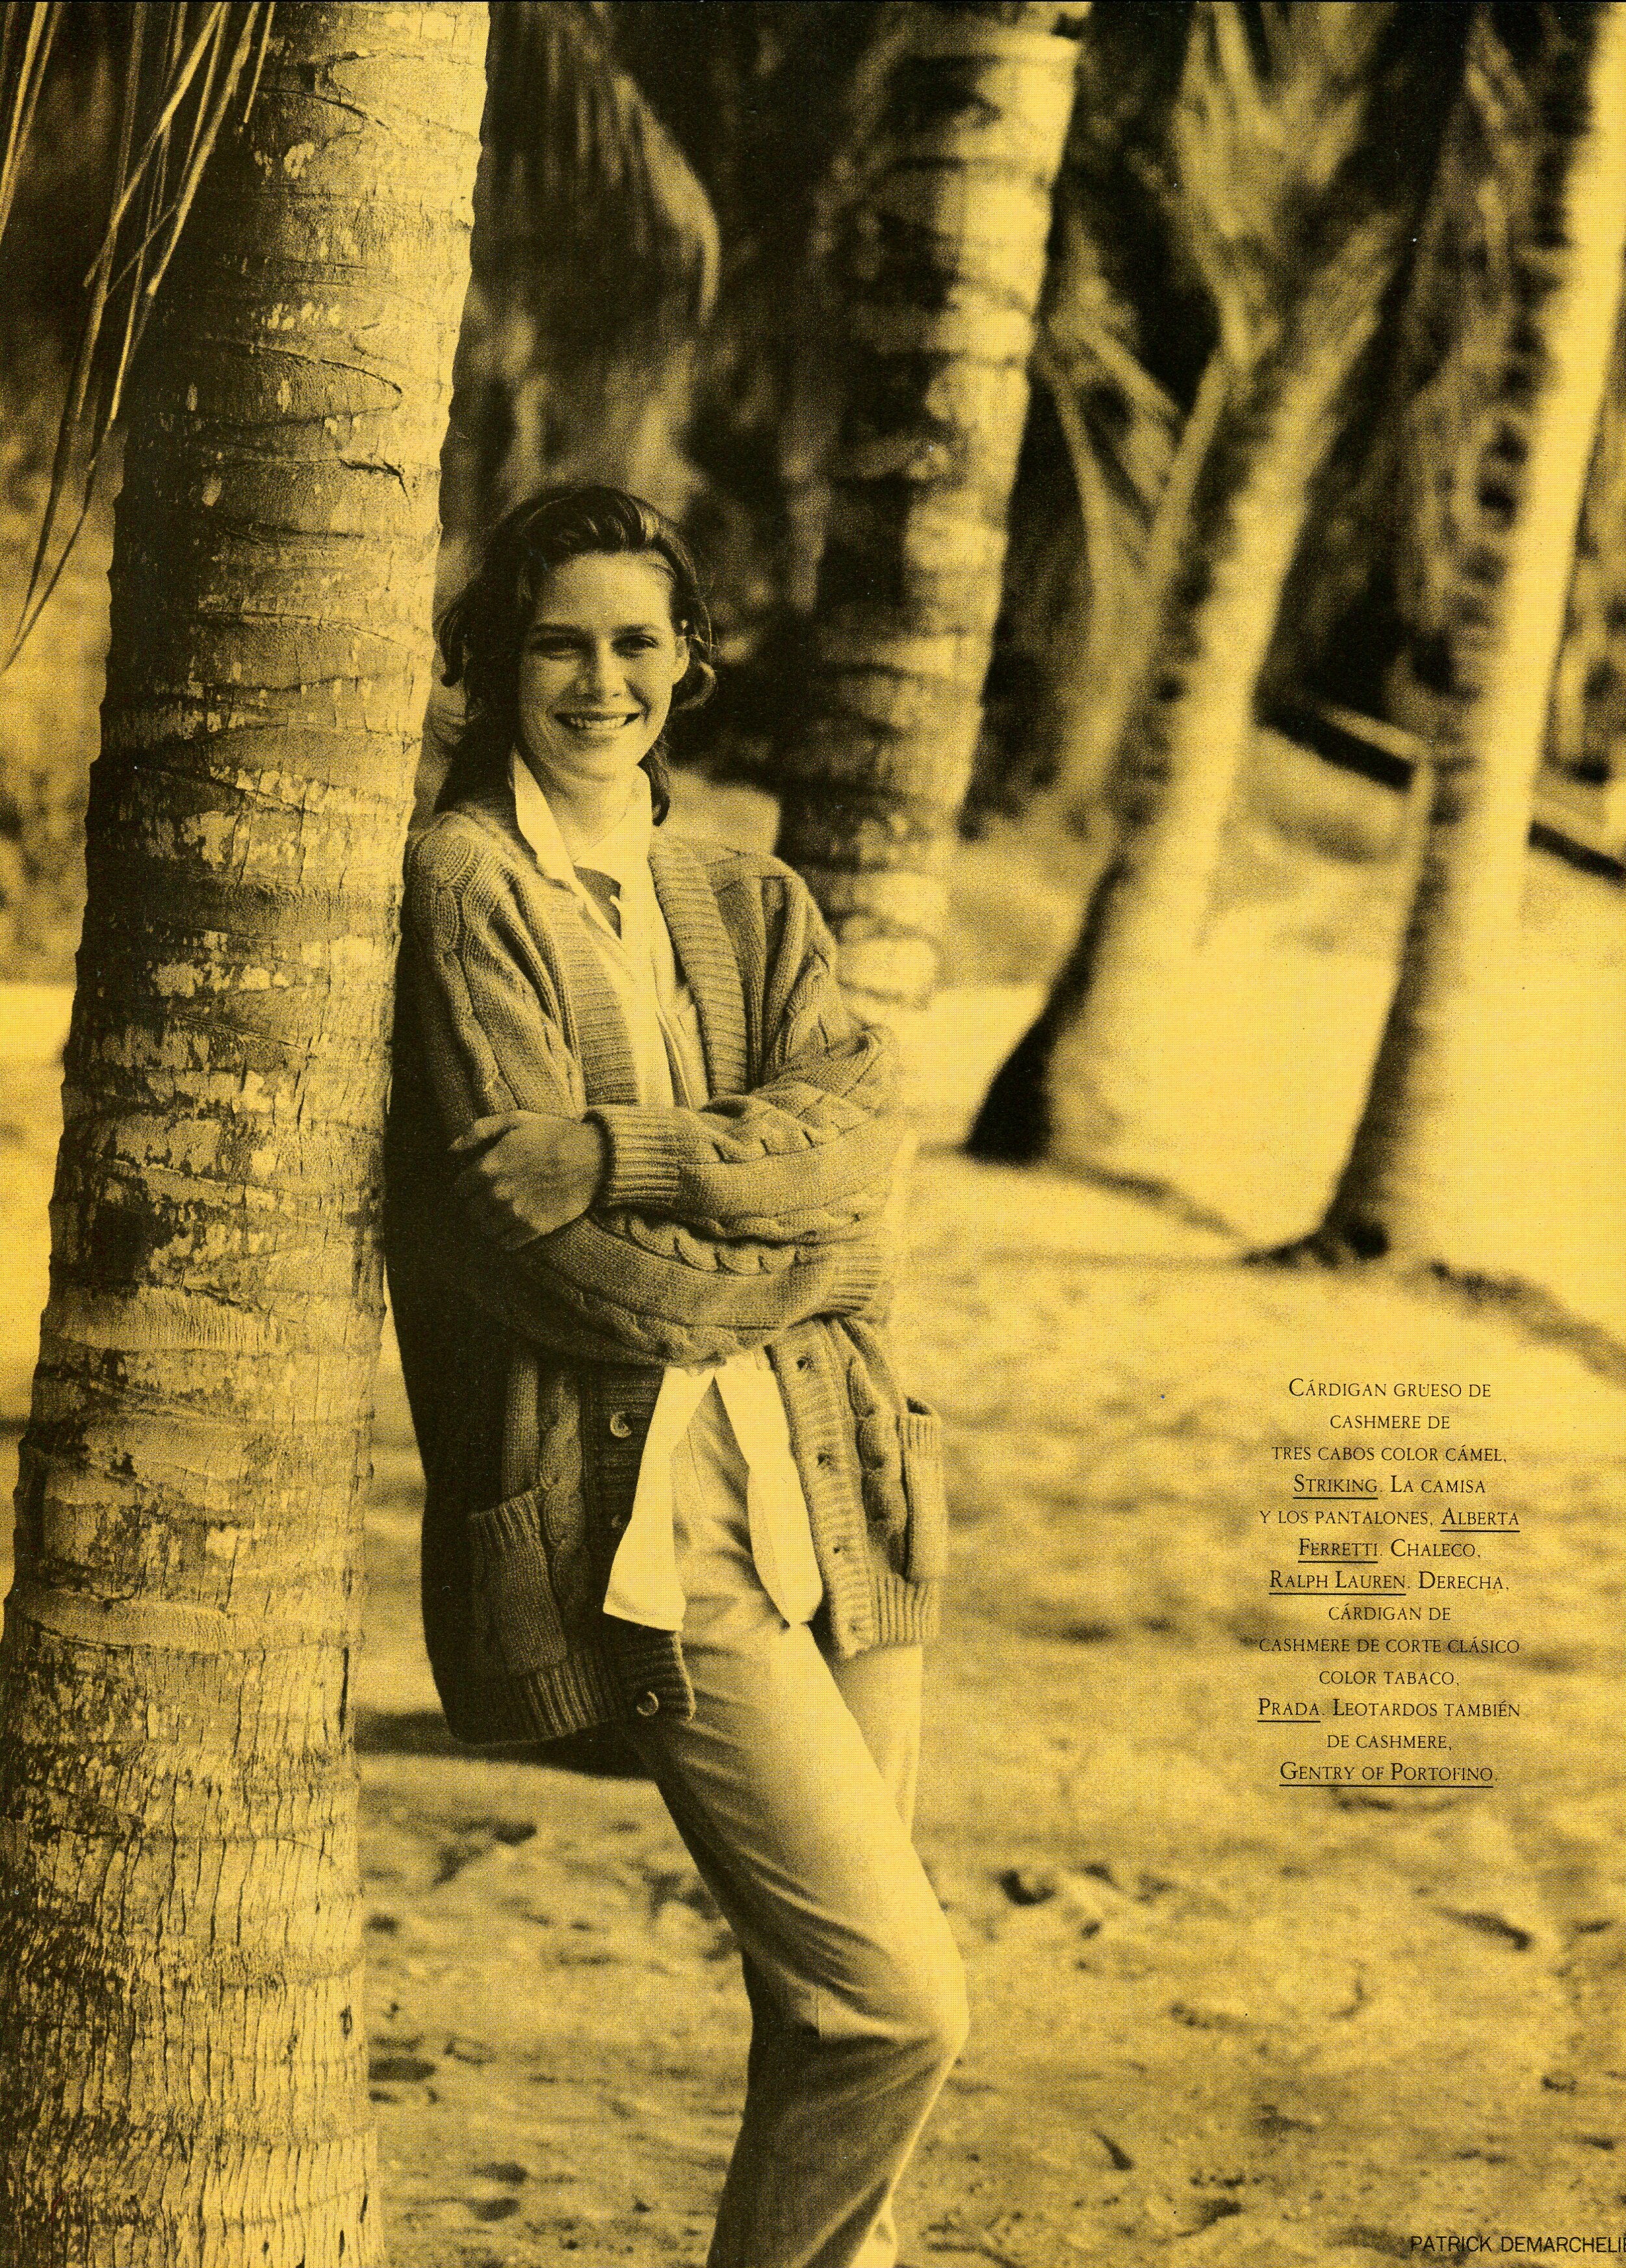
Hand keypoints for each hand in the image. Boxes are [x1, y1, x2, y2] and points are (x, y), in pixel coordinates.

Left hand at [450, 1112, 606, 1248]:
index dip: (470, 1184)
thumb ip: (479, 1131)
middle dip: (480, 1204)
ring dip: (493, 1222)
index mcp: (489, 1167)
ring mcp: (515, 1213)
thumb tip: (451, 1149)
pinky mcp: (535, 1228)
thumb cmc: (555, 1134)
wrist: (594, 1156)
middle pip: (472, 1211)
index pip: (460, 1188)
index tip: (481, 1182)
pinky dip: (508, 1238)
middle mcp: (497, 1193)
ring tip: (507, 1211)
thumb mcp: (516, 1120)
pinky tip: (518, 1225)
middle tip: (497, 1197)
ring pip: (487, 1229)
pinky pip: (507, 1243)